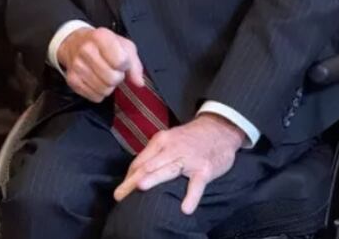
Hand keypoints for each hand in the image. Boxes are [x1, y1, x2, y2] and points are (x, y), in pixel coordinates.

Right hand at [57, 27, 143, 102]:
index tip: (121, 61)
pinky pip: (95, 97)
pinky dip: (99, 92)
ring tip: (104, 74)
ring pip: (104, 90)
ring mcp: (77, 66)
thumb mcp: (123, 45)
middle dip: (117, 77)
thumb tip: (139, 82)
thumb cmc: (101, 44)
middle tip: (112, 69)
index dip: (125, 65)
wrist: (75, 42)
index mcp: (101, 37)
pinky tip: (96, 80)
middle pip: (113, 78)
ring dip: (108, 86)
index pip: (121, 61)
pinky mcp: (72, 80)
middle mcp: (86, 50)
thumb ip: (135, 63)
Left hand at [113, 113, 243, 213]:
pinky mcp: (205, 168)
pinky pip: (197, 184)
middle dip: (132, 181)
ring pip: (169, 169)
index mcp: (160, 141)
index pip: (140, 161)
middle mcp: (172, 148)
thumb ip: (154, 156)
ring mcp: (189, 158)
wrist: (219, 129)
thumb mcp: (169, 141)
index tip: (119, 191)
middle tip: (119, 195)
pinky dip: (191, 196)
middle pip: (149, 166)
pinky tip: (185, 208)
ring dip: (154, 178)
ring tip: (141, 187)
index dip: (128, 176)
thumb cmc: (190, 139)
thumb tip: (136, 174)